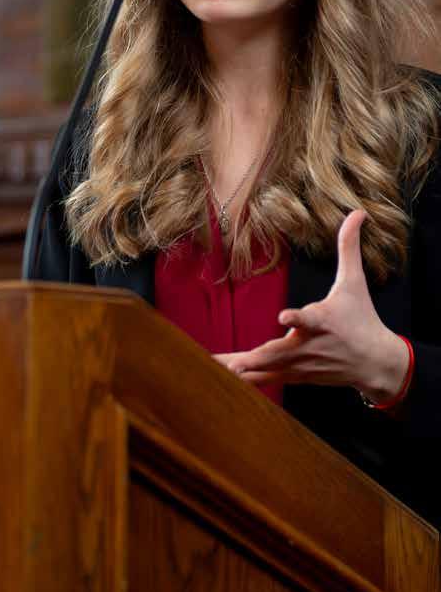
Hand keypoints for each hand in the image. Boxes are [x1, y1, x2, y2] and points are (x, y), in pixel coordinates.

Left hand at [215, 210, 408, 402]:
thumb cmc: (363, 319)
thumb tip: (357, 212)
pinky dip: (246, 379)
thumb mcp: (356, 282)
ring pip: (267, 369)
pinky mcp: (295, 376)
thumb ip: (349, 247)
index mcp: (324, 321)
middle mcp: (309, 346)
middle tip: (236, 362)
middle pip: (280, 353)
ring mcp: (300, 364)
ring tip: (216, 368)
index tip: (283, 317)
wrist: (375, 363)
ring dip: (242, 369)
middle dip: (257, 358)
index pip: (309, 319)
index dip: (297, 318)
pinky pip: (266, 379)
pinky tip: (222, 376)